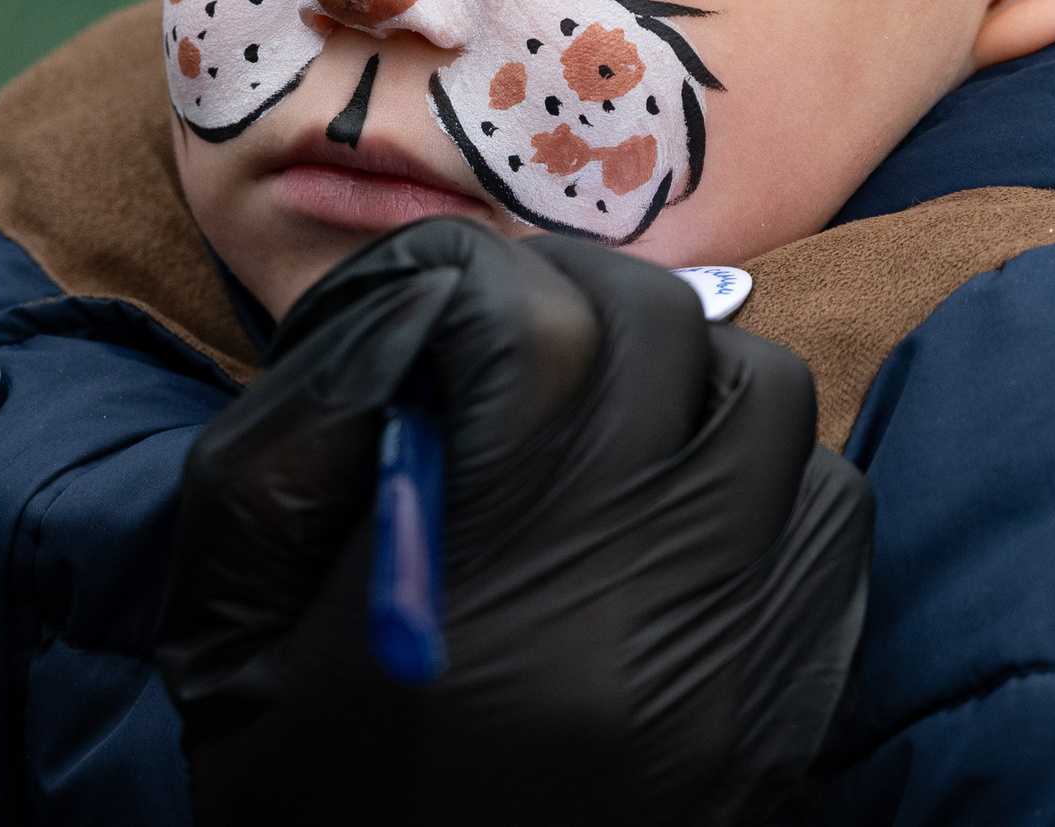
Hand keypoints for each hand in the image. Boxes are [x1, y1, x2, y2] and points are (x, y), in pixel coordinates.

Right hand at [155, 218, 870, 825]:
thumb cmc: (299, 795)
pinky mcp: (793, 705)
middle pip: (670, 338)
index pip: (539, 328)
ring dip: (680, 375)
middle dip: (573, 301)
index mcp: (490, 597)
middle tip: (501, 334)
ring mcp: (742, 667)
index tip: (418, 307)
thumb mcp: (222, 622)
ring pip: (772, 406)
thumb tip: (397, 313)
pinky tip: (666, 506)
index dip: (467, 279)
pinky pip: (832, 515)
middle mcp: (643, 624)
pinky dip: (759, 473)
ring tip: (592, 416)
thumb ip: (281, 444)